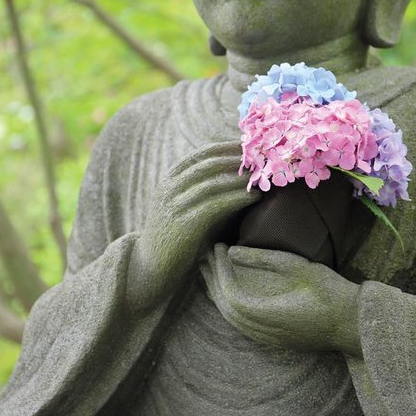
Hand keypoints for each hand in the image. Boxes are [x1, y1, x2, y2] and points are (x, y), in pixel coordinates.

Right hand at [127, 142, 259, 312]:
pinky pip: (214, 205)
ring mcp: (174, 206)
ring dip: (240, 177)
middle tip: (262, 159)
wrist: (152, 268)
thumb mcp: (186, 207)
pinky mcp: (183, 225)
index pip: (201, 154)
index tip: (251, 147)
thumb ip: (205, 191)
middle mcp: (170, 188)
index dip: (228, 148)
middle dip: (237, 159)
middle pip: (207, 164)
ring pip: (212, 182)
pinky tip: (254, 198)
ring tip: (263, 177)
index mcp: (170, 180)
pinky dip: (237, 198)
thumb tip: (243, 176)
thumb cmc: (178, 237)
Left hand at [201, 243, 361, 355]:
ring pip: (231, 318)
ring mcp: (269, 339)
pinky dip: (229, 305)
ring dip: (218, 292)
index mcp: (269, 314)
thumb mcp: (299, 267)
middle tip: (207, 252)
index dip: (219, 269)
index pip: (230, 293)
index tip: (218, 245)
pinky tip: (229, 290)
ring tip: (211, 268)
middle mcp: (265, 331)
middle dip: (212, 278)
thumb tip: (232, 250)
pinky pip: (241, 324)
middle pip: (225, 307)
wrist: (355, 325)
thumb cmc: (331, 292)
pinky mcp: (274, 340)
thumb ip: (264, 259)